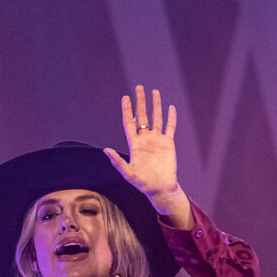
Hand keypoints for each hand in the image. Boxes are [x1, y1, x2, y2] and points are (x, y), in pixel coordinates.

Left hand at [104, 86, 191, 227]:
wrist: (160, 189)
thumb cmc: (143, 183)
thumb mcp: (128, 173)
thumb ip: (117, 161)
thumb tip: (105, 150)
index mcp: (135, 144)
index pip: (130, 123)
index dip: (127, 110)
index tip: (125, 97)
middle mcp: (145, 139)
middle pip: (142, 116)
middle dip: (140, 102)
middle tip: (139, 88)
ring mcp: (157, 140)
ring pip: (156, 118)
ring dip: (155, 105)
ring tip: (154, 92)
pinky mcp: (168, 143)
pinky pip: (170, 127)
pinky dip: (171, 117)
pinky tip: (170, 107)